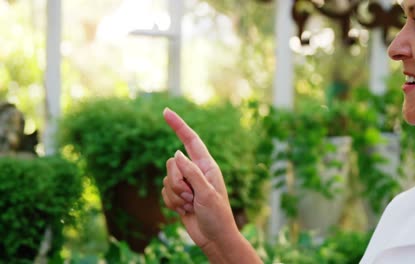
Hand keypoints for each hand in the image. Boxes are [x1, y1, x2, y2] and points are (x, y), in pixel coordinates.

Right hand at [161, 108, 238, 251]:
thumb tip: (177, 154)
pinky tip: (185, 211)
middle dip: (178, 182)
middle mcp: (195, 171)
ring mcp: (186, 184)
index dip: (178, 125)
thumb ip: (191, 172)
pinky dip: (172, 204)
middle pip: (172, 164)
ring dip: (176, 196)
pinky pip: (164, 193)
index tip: (166, 111)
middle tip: (192, 196)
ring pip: (166, 180)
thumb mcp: (207, 193)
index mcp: (207, 165)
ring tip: (191, 205)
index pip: (190, 140)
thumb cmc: (217, 215)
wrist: (214, 238)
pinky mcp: (178, 196)